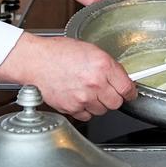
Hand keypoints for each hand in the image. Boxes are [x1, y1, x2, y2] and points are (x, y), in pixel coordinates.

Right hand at [0, 34, 134, 120]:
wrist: (36, 61)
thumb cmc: (59, 52)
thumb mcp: (91, 50)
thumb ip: (108, 65)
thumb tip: (119, 77)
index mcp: (103, 65)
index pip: (127, 87)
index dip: (130, 92)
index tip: (129, 93)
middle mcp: (95, 83)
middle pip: (116, 103)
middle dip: (113, 98)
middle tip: (105, 91)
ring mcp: (83, 97)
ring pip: (102, 111)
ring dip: (98, 104)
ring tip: (87, 92)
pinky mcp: (71, 108)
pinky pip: (86, 116)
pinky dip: (84, 110)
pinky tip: (78, 98)